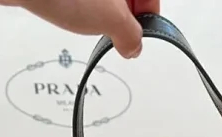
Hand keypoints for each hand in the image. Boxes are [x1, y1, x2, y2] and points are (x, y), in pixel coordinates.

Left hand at [0, 0, 159, 58]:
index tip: (142, 33)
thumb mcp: (112, 19)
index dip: (150, 14)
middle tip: (118, 33)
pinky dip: (80, 5)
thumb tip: (133, 46)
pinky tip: (71, 13)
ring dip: (101, 10)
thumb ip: (131, 35)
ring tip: (92, 23)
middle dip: (125, 14)